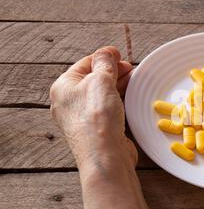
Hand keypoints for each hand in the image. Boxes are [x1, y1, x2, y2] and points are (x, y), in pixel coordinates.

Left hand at [50, 46, 136, 167]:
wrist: (105, 156)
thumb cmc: (97, 117)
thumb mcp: (101, 80)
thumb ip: (105, 62)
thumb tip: (107, 52)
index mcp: (63, 87)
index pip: (85, 63)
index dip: (105, 58)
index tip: (123, 57)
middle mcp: (69, 103)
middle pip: (94, 79)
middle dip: (114, 72)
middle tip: (132, 70)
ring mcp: (82, 118)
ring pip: (102, 95)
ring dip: (119, 87)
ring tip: (136, 83)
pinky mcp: (97, 130)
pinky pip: (108, 109)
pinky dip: (119, 102)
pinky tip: (132, 99)